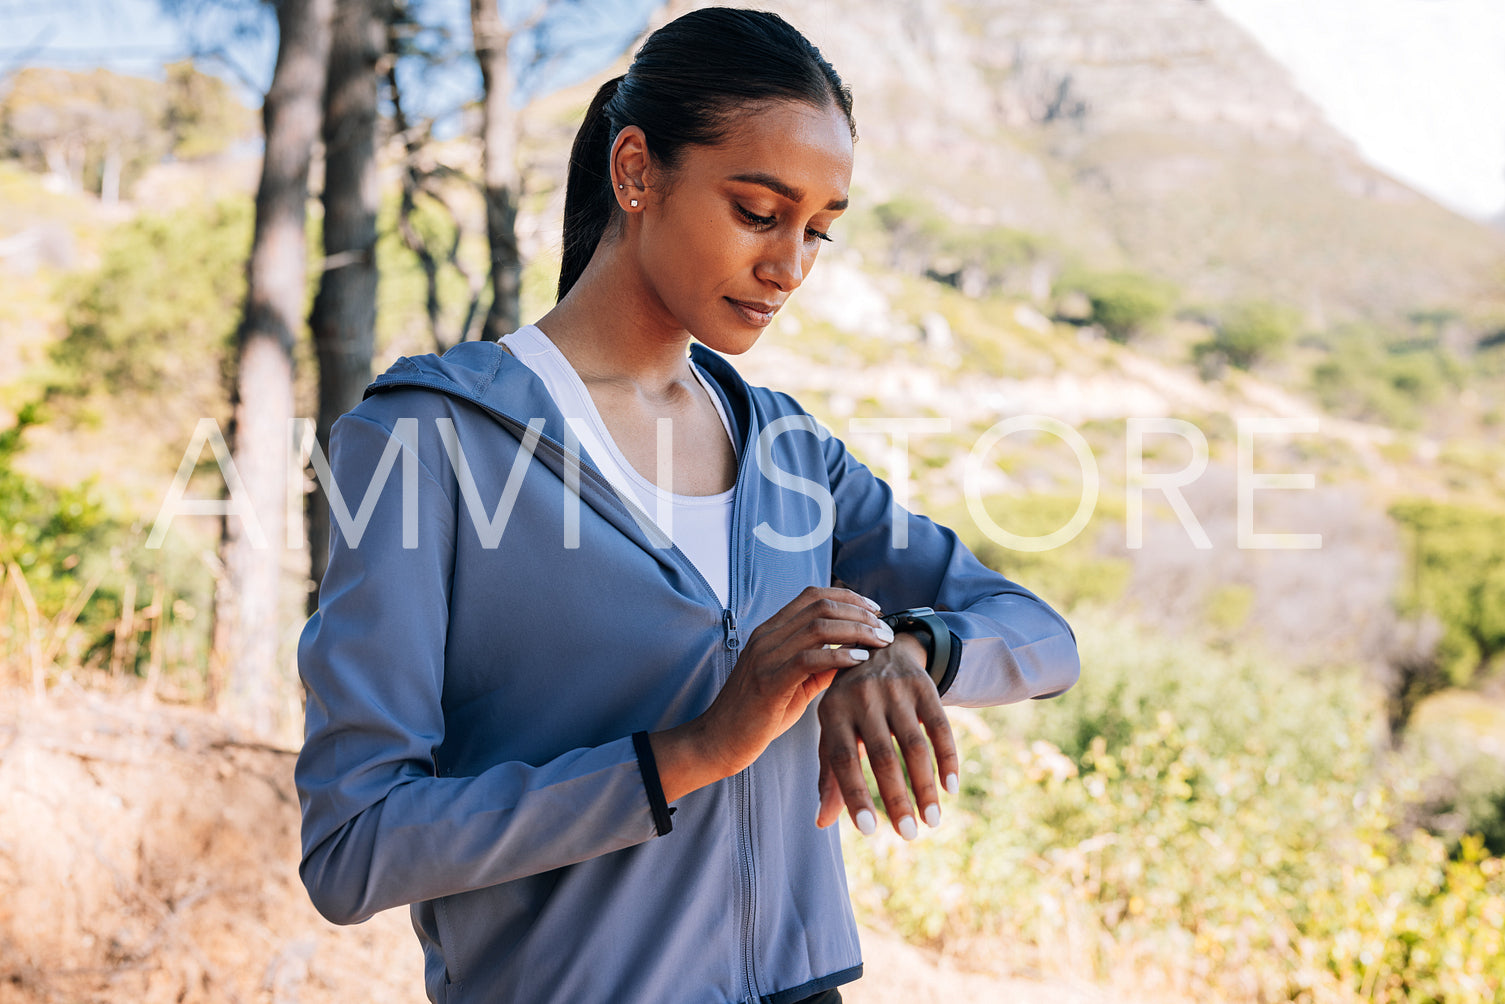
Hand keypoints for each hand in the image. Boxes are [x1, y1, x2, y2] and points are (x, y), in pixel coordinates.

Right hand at [651, 586, 893, 801]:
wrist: (719, 741)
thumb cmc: (758, 715)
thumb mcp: (794, 684)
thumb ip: (820, 666)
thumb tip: (853, 653)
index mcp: (771, 631)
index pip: (813, 596)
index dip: (848, 597)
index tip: (875, 610)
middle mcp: (766, 636)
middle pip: (820, 605)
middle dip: (860, 613)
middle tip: (885, 630)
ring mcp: (765, 656)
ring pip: (818, 626)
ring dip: (856, 631)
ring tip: (879, 643)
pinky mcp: (768, 681)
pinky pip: (809, 658)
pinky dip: (840, 656)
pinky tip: (859, 661)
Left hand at [815, 632, 958, 838]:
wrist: (876, 646)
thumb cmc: (848, 703)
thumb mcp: (832, 730)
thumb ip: (829, 775)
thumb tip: (821, 821)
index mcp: (833, 712)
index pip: (843, 760)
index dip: (855, 795)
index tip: (869, 831)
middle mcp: (862, 699)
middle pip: (882, 756)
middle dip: (896, 799)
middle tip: (908, 835)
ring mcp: (895, 690)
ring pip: (914, 746)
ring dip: (925, 787)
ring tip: (931, 822)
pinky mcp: (923, 686)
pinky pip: (940, 727)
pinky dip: (948, 759)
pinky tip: (950, 788)